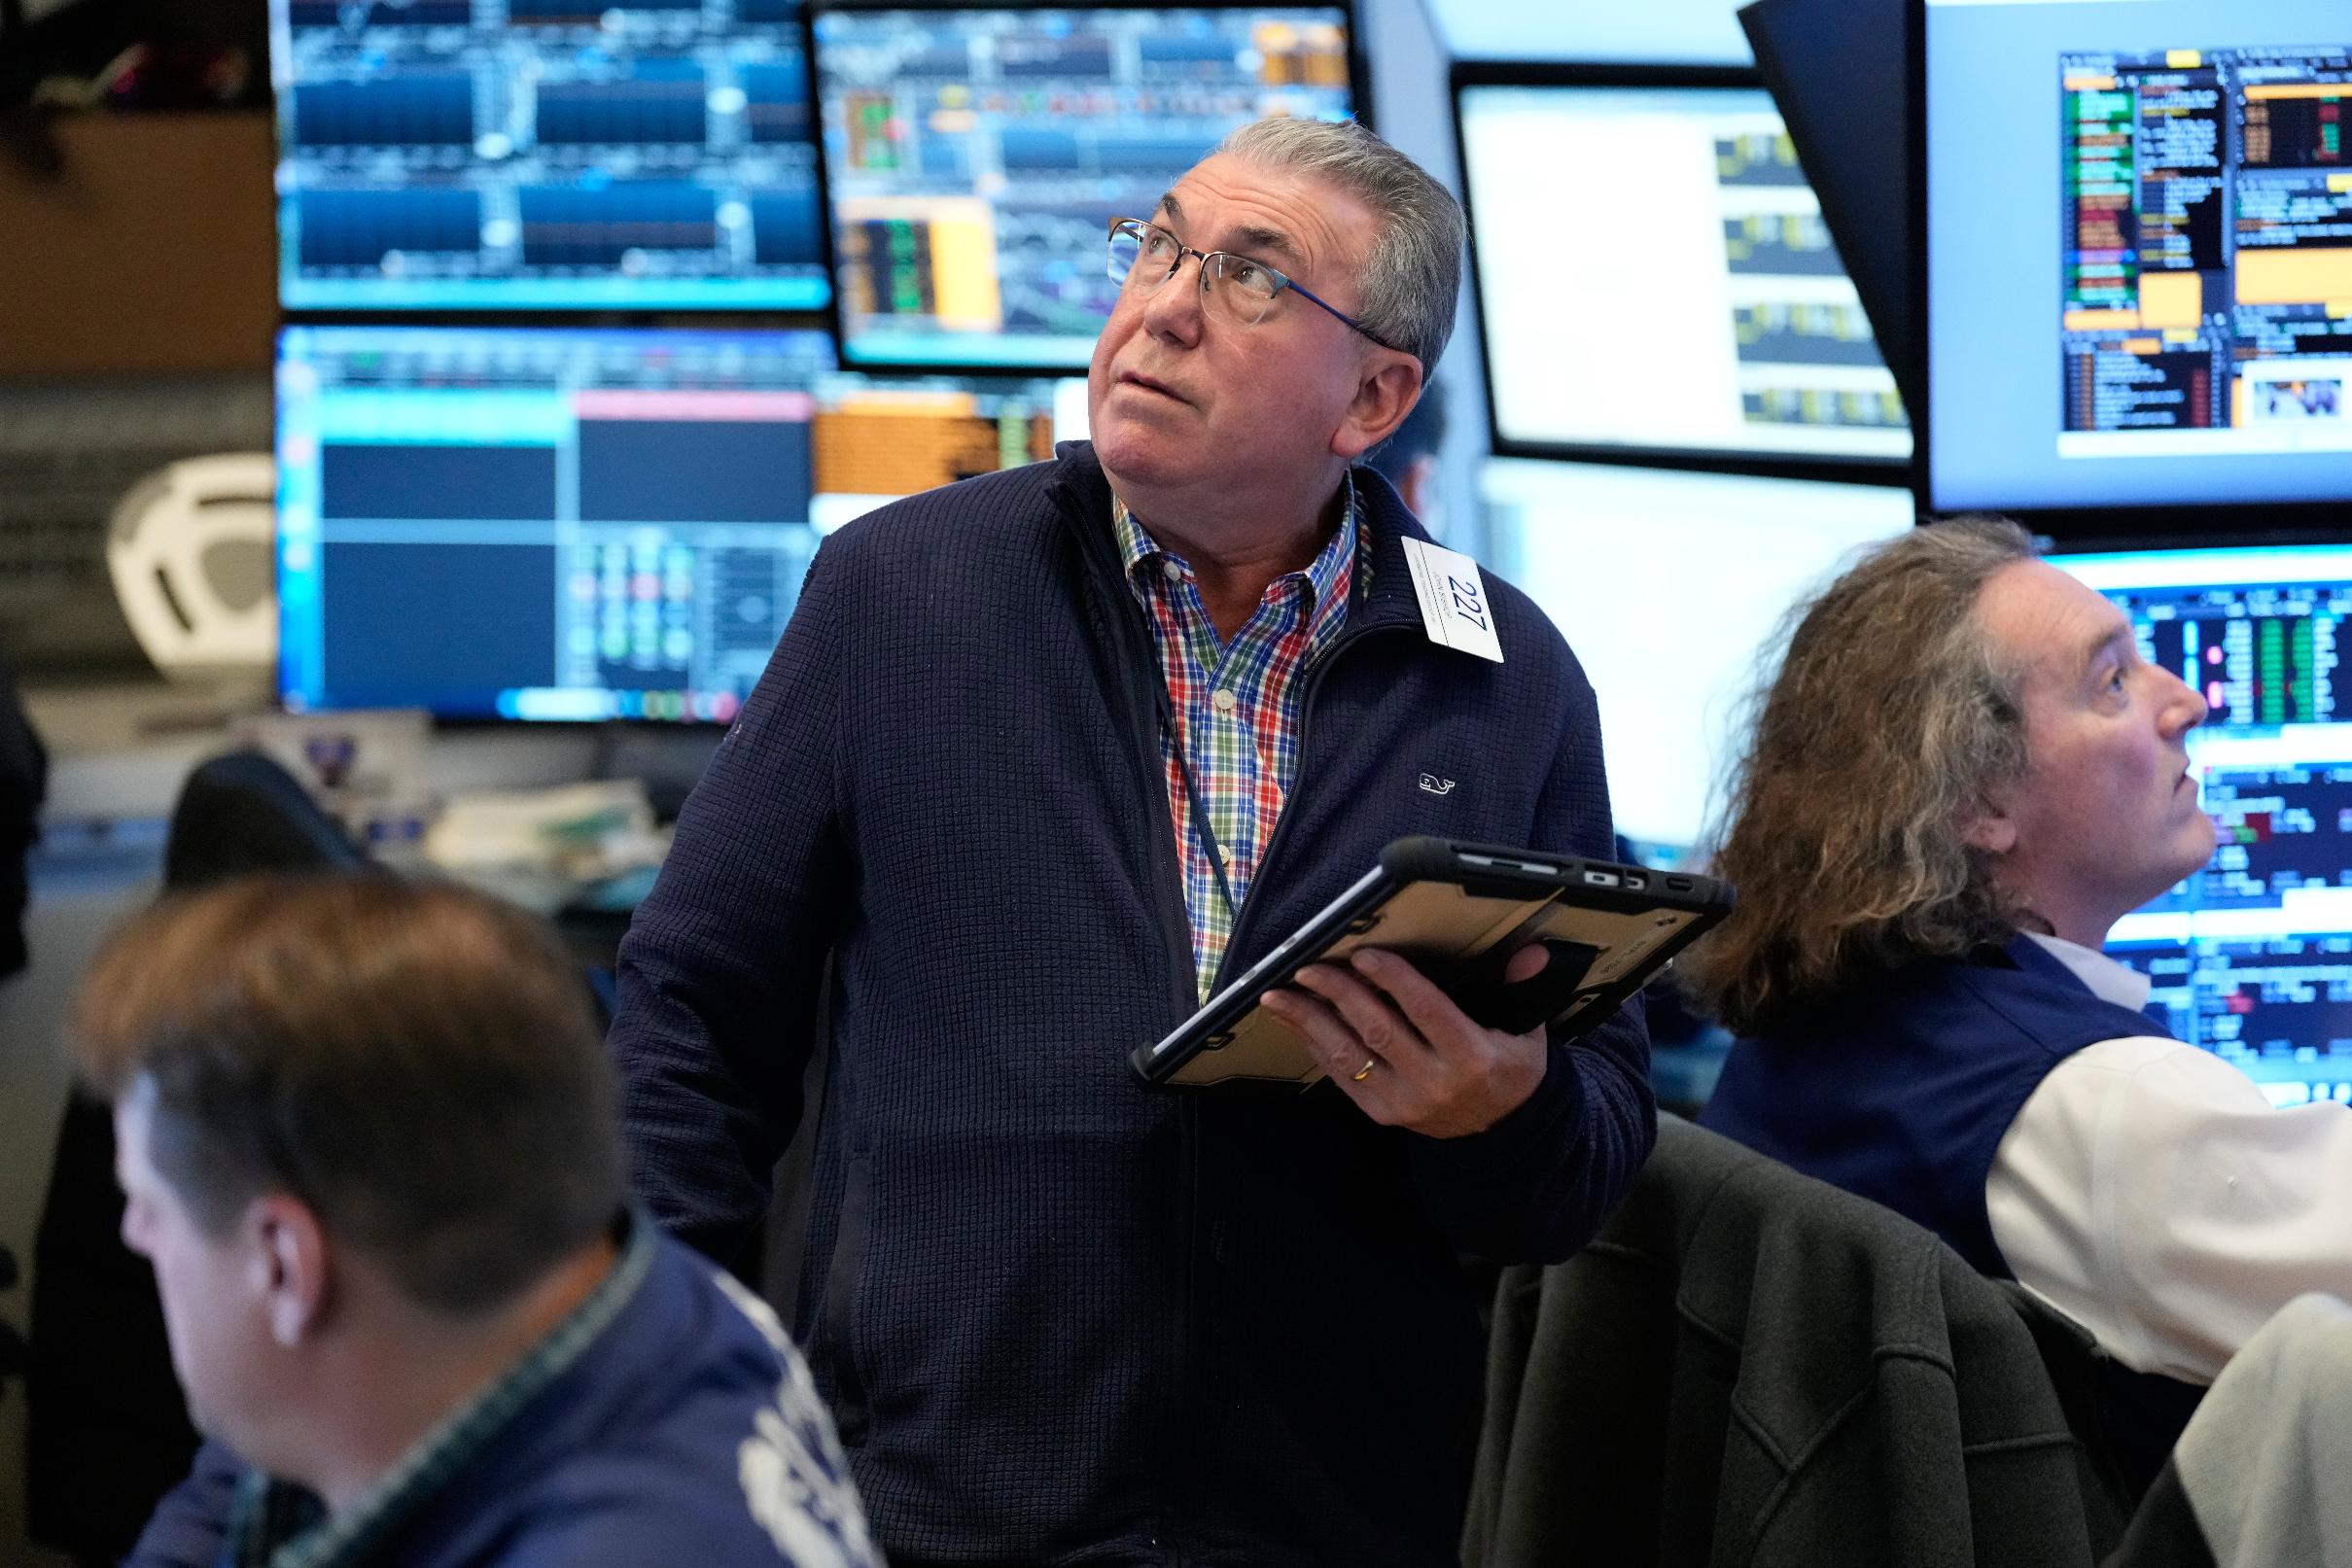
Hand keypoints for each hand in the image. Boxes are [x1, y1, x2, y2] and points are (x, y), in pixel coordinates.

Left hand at [1259, 945, 1549, 1138]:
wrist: (1502, 1132)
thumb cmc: (1510, 1068)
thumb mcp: (1526, 1030)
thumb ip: (1523, 988)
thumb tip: (1529, 951)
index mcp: (1472, 1056)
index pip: (1425, 1010)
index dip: (1392, 979)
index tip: (1363, 953)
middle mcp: (1435, 1082)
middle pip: (1378, 1030)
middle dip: (1338, 994)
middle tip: (1309, 967)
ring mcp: (1404, 1102)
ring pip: (1350, 1055)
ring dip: (1310, 1022)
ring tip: (1279, 996)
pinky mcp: (1383, 1114)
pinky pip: (1341, 1076)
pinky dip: (1315, 1045)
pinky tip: (1295, 1022)